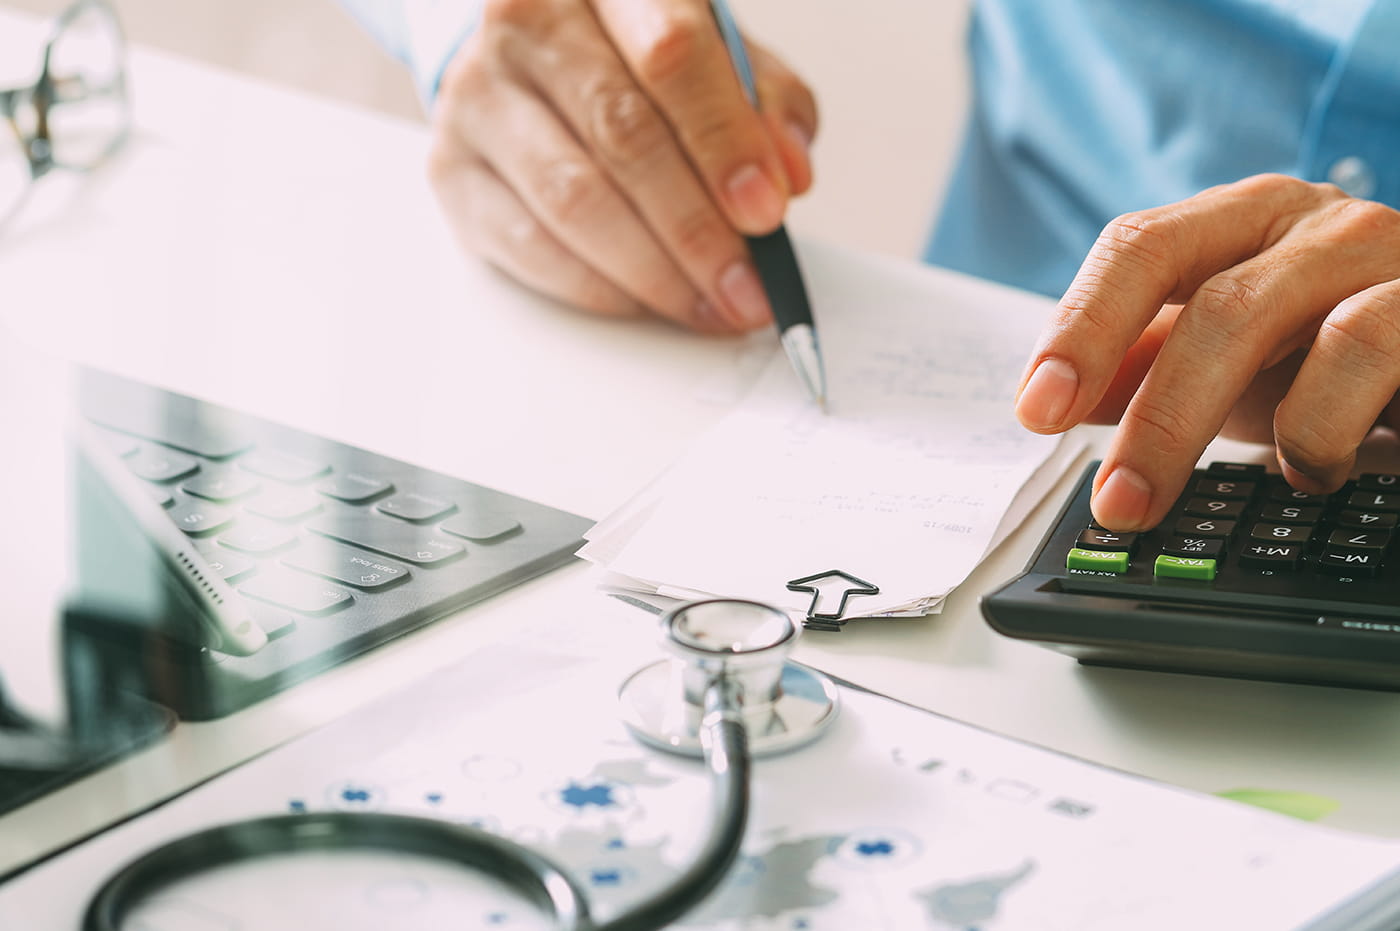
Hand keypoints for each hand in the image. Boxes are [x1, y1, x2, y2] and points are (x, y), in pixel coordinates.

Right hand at [427, 0, 816, 332]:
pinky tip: (648, 301)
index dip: (723, 141)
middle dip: (697, 229)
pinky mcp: (451, 169)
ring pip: (575, 200)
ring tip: (710, 306)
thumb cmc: (631, 53)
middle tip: (747, 287)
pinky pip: (531, 245)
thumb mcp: (716, 51)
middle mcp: (524, 22)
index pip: (671, 55)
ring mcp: (478, 96)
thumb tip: (787, 176)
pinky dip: (600, 287)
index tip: (765, 211)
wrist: (525, 53)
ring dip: (655, 272)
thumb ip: (763, 103)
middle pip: (623, 136)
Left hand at [1014, 173, 1399, 529]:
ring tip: (1218, 484)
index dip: (1082, 327)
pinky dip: (1321, 428)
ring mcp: (1382, 257)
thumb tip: (1058, 401)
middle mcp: (1310, 223)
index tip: (1037, 409)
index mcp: (1239, 221)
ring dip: (1229, 426)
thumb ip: (1145, 367)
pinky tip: (1312, 469)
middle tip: (1116, 500)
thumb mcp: (1229, 355)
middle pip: (1206, 303)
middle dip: (1152, 415)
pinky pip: (1365, 354)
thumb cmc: (1332, 343)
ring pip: (1278, 325)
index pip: (1139, 247)